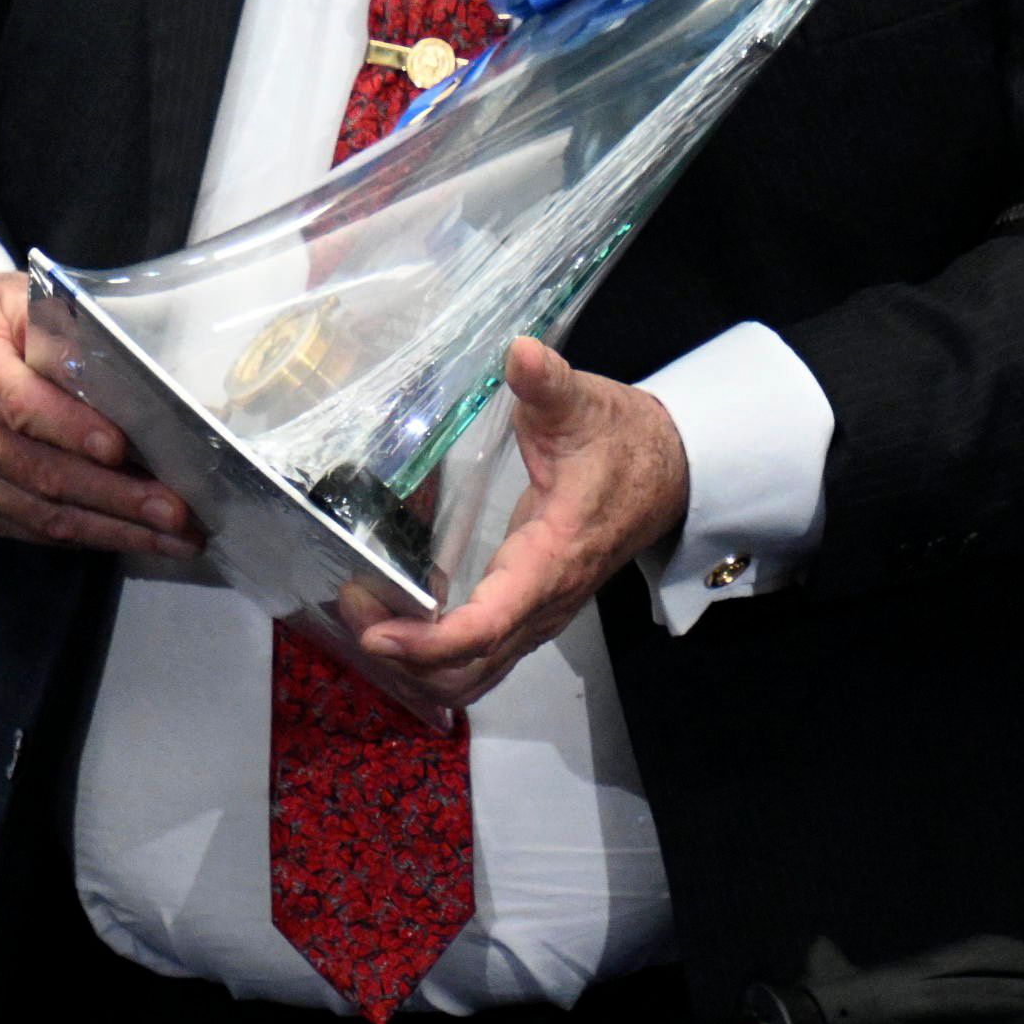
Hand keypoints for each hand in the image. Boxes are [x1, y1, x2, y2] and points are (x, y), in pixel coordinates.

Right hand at [0, 272, 198, 557]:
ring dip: (117, 530)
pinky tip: (139, 537)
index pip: (22, 405)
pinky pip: (38, 533)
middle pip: (43, 473)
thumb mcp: (22, 303)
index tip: (120, 449)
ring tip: (176, 537)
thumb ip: (64, 331)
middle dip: (117, 497)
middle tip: (177, 511)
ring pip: (46, 515)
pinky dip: (93, 537)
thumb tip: (125, 369)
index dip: (71, 429)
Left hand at [355, 339, 687, 709]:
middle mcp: (545, 602)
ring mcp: (539, 613)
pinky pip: (481, 654)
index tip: (377, 632)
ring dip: (416, 661)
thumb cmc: (621, 439)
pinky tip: (395, 613)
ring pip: (476, 672)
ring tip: (364, 611)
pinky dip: (434, 651)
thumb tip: (521, 351)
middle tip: (354, 608)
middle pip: (472, 668)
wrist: (670, 469)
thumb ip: (547, 382)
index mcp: (552, 559)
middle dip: (407, 656)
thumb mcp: (583, 403)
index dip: (430, 639)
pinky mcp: (530, 609)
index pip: (490, 623)